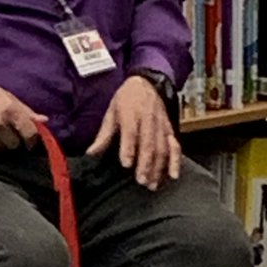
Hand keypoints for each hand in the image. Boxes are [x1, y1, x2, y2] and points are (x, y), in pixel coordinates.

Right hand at [0, 77, 46, 150]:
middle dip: (13, 140)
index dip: (32, 139)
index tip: (29, 141)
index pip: (30, 134)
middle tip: (4, 130)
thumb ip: (26, 111)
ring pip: (1, 150)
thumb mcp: (6, 96)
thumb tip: (44, 121)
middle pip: (15, 145)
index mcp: (10, 111)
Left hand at [86, 75, 180, 190]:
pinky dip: (176, 161)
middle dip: (146, 163)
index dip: (129, 148)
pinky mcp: (170, 129)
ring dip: (159, 167)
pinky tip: (173, 175)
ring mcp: (161, 125)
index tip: (126, 164)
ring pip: (162, 147)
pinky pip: (175, 146)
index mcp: (131, 113)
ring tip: (152, 183)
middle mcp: (148, 119)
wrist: (147, 83)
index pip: (131, 131)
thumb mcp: (111, 112)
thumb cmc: (126, 100)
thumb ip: (103, 135)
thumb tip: (91, 153)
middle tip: (141, 181)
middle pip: (149, 143)